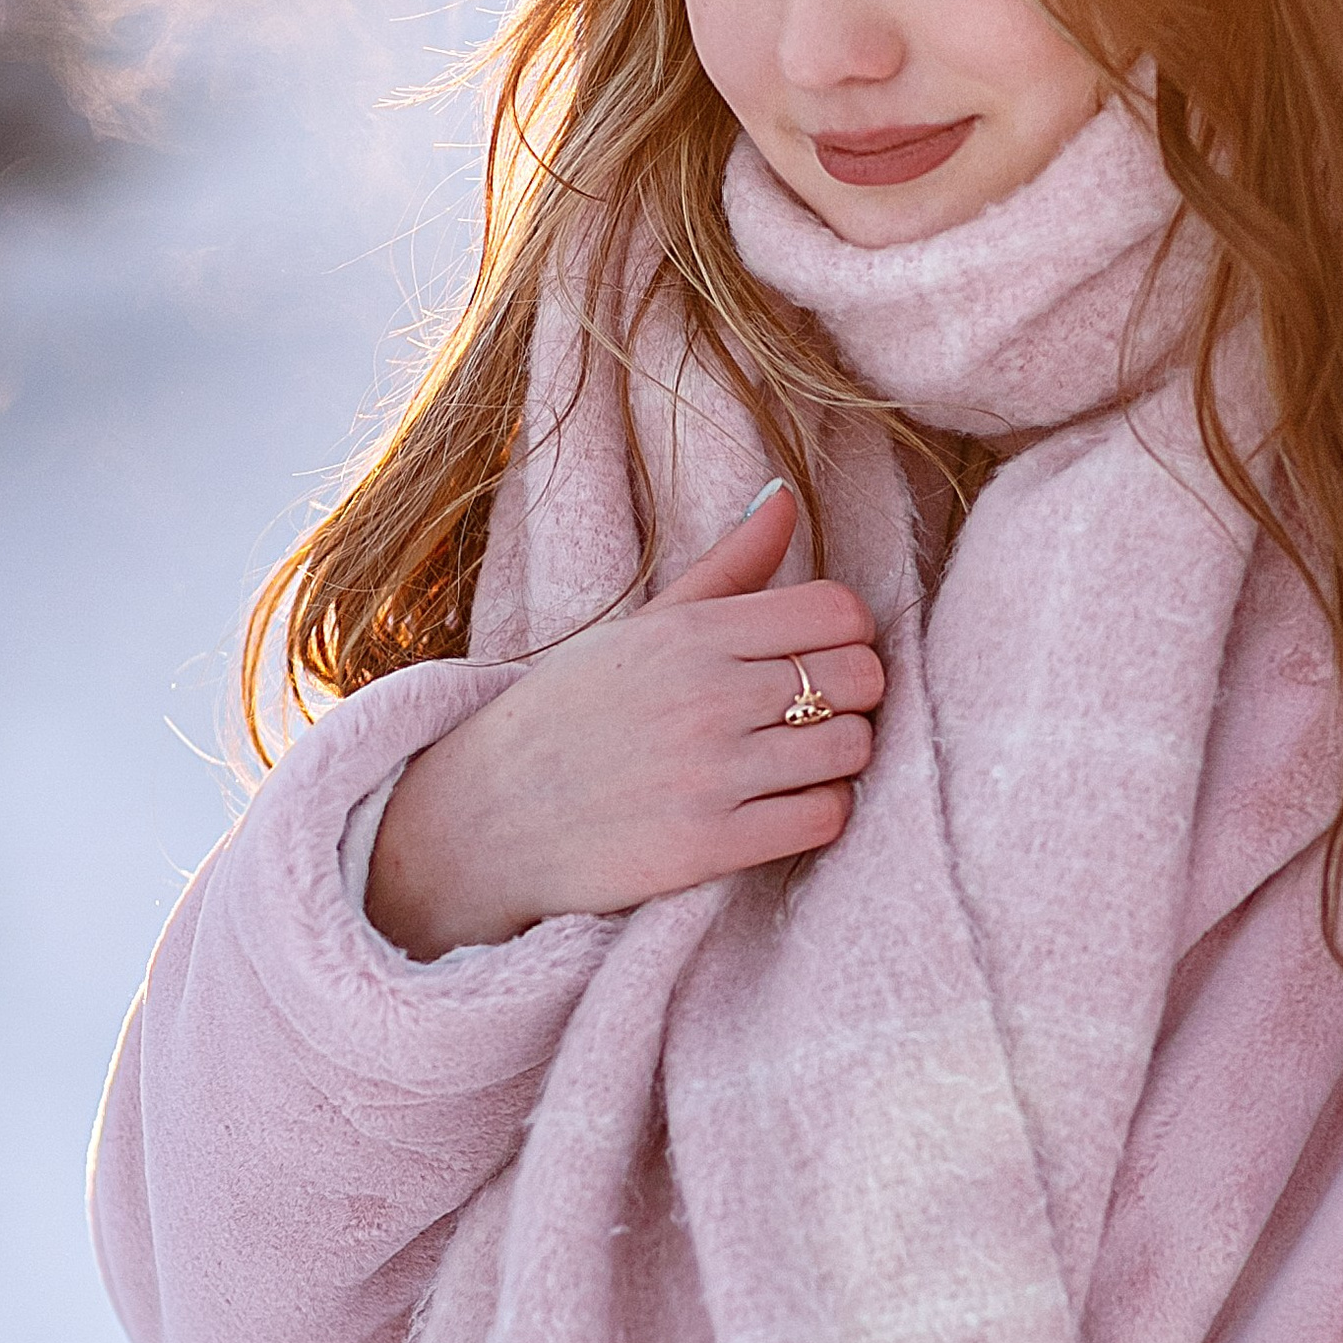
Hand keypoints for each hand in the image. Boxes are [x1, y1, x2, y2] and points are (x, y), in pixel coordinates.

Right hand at [362, 486, 883, 958]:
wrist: (483, 817)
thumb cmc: (570, 715)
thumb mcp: (640, 629)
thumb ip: (726, 568)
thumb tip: (787, 497)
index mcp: (691, 632)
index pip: (839, 610)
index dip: (851, 633)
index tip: (823, 655)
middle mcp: (706, 694)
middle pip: (860, 678)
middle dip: (855, 695)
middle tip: (819, 712)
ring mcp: (709, 773)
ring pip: (852, 749)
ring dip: (841, 758)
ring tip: (802, 761)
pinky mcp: (709, 845)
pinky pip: (825, 818)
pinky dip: (822, 812)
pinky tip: (786, 806)